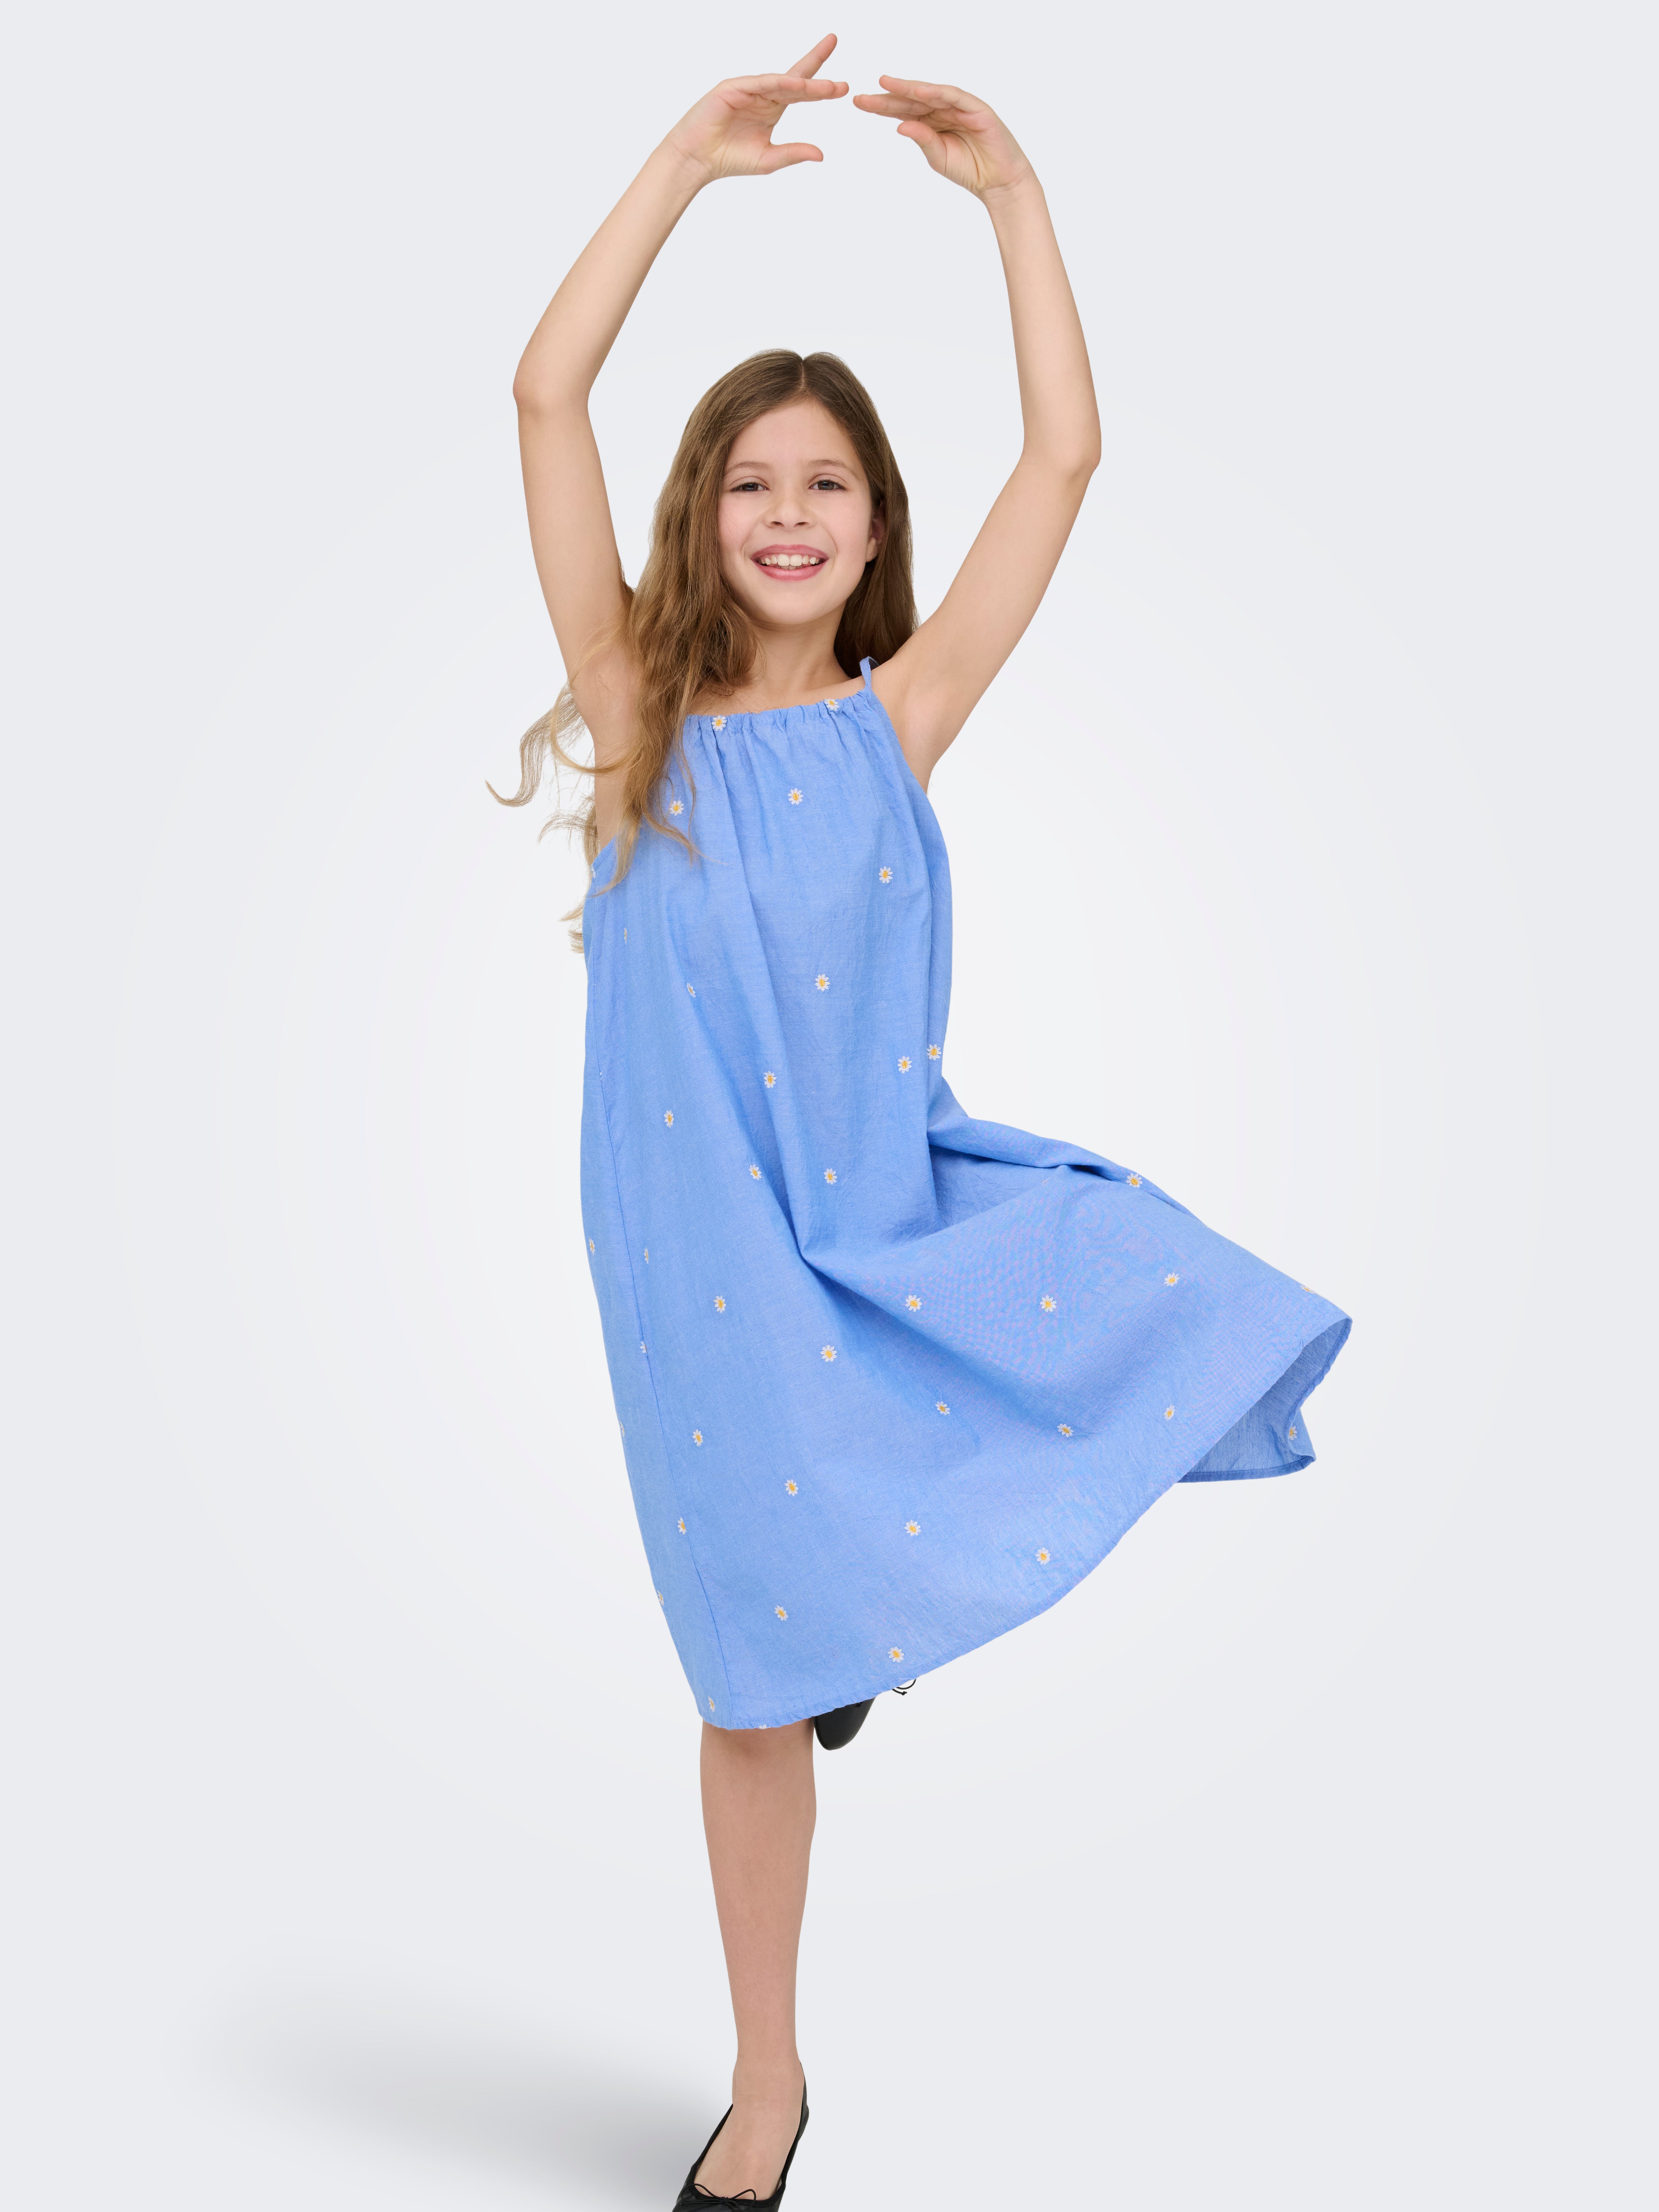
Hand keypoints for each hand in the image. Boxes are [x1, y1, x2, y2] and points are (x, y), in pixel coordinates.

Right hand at [663, 35, 847, 183]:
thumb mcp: (769, 159)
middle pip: (795, 77)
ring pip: (782, 80)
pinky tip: (798, 85)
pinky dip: (779, 83)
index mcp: (772, 108)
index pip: (801, 91)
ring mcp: (748, 89)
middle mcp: (763, 94)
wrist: (698, 160)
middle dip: (817, 66)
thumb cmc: (729, 159)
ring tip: (828, 86)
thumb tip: (822, 154)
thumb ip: (794, 153)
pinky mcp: (733, 88)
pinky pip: (760, 83)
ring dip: (805, 81)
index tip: (844, 86)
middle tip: (838, 56)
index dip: (821, 86)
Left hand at [853, 77, 1031, 197]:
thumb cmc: (969, 169)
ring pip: (930, 93)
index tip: (859, 103)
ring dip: (907, 88)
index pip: (903, 111)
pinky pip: (953, 96)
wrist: (998, 181)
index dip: (882, 106)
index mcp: (932, 122)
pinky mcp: (976, 108)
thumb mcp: (937, 157)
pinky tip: (918, 90)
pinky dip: (936, 92)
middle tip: (861, 95)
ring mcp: (959, 107)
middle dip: (887, 96)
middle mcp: (943, 110)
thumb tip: (899, 125)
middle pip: (911, 100)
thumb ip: (921, 139)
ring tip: (885, 84)